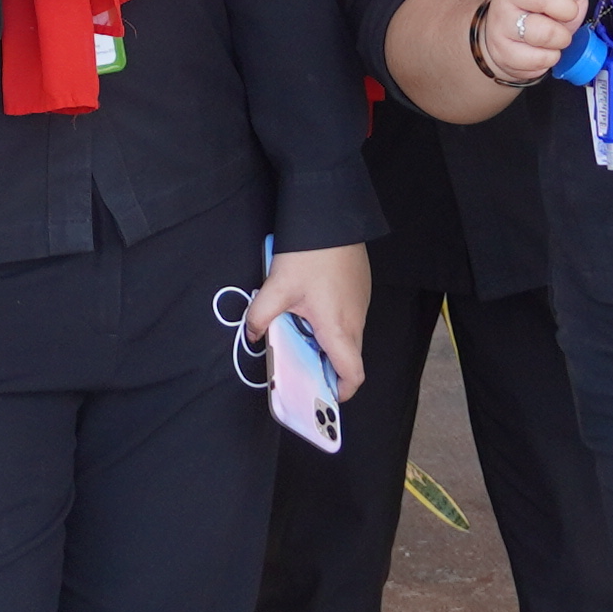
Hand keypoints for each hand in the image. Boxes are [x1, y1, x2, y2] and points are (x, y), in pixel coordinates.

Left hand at [263, 243, 374, 402]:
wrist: (331, 218)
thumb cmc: (308, 255)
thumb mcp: (277, 287)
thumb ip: (260, 316)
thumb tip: (251, 336)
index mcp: (338, 328)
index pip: (353, 374)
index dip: (342, 391)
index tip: (323, 393)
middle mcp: (356, 321)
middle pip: (350, 359)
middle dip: (330, 370)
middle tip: (304, 368)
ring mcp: (361, 305)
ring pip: (350, 338)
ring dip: (330, 345)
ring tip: (302, 337)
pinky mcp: (360, 291)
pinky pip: (350, 318)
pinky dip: (334, 325)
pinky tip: (312, 311)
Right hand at [473, 0, 597, 89]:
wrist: (502, 39)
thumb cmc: (537, 13)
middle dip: (567, 11)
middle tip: (567, 16)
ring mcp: (502, 20)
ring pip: (545, 33)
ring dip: (560, 39)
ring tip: (554, 36)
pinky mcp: (502, 49)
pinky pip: (541, 58)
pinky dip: (549, 58)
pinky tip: (540, 50)